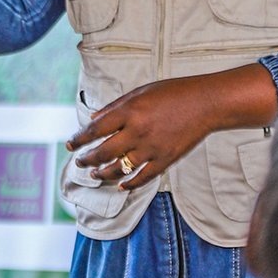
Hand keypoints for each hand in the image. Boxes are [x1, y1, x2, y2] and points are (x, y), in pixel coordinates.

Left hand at [67, 77, 220, 191]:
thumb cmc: (173, 92)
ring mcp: (152, 148)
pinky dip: (129, 183)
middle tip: (79, 161)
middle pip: (103, 152)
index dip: (79, 139)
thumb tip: (93, 119)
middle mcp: (138, 131)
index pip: (96, 129)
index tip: (70, 144)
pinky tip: (120, 186)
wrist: (207, 103)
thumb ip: (115, 107)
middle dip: (87, 159)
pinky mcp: (166, 159)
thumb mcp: (140, 92)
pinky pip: (142, 177)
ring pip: (119, 168)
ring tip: (94, 174)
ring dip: (103, 173)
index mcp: (130, 111)